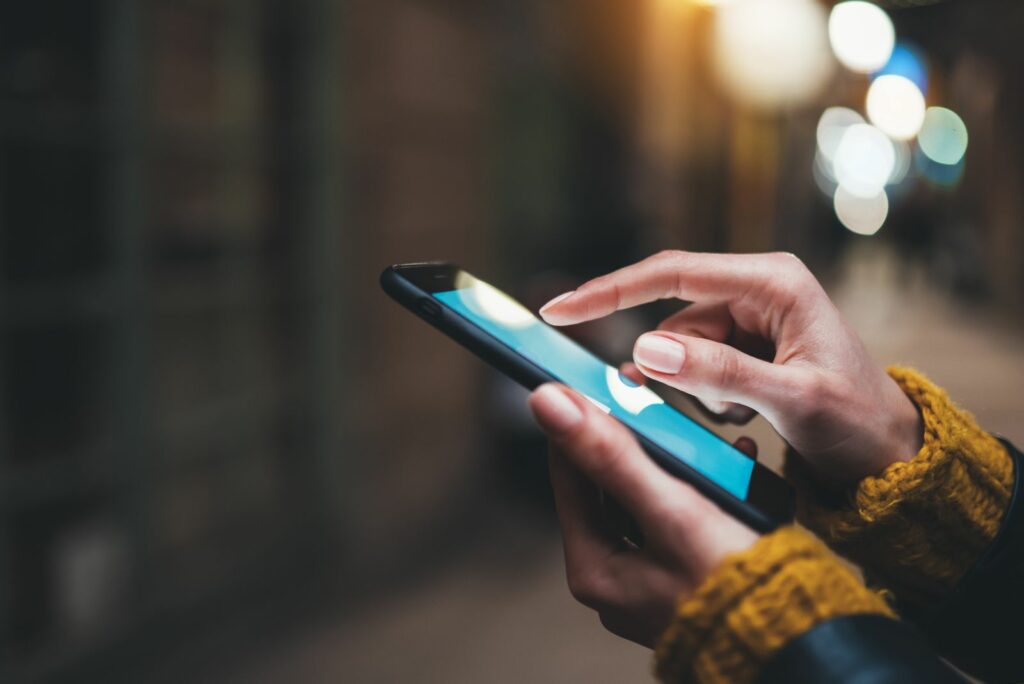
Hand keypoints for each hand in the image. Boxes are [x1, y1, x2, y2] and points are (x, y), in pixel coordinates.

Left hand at [529, 383, 758, 646]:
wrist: (800, 641)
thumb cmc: (735, 584)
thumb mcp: (669, 509)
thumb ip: (609, 454)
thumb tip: (547, 403)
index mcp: (594, 568)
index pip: (569, 472)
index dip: (581, 420)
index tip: (595, 379)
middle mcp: (614, 577)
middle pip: (609, 483)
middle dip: (636, 438)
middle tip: (649, 396)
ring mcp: (649, 580)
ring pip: (648, 495)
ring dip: (675, 459)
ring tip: (697, 427)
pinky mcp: (686, 576)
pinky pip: (682, 515)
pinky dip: (703, 486)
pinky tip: (734, 462)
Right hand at [540, 251, 922, 486]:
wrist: (888, 454)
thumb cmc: (857, 422)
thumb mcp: (793, 399)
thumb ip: (720, 372)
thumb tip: (645, 350)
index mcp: (773, 282)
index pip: (673, 274)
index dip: (611, 291)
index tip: (561, 309)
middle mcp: (757, 289)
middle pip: (674, 318)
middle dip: (679, 368)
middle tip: (721, 407)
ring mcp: (749, 317)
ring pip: (680, 348)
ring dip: (698, 388)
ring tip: (748, 413)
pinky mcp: (744, 345)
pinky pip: (695, 365)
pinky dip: (706, 394)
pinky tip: (743, 412)